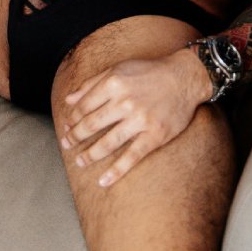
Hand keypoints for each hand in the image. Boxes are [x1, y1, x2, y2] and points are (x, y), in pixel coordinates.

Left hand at [61, 47, 212, 186]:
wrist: (185, 77)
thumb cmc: (150, 72)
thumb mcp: (119, 69)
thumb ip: (92, 83)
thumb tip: (68, 99)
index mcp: (114, 83)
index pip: (84, 106)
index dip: (72, 119)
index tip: (66, 127)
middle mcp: (125, 101)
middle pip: (92, 124)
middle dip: (75, 137)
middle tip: (66, 145)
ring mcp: (140, 120)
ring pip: (108, 143)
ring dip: (90, 155)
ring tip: (80, 162)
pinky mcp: (155, 135)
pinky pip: (132, 157)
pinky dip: (116, 171)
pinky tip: (103, 181)